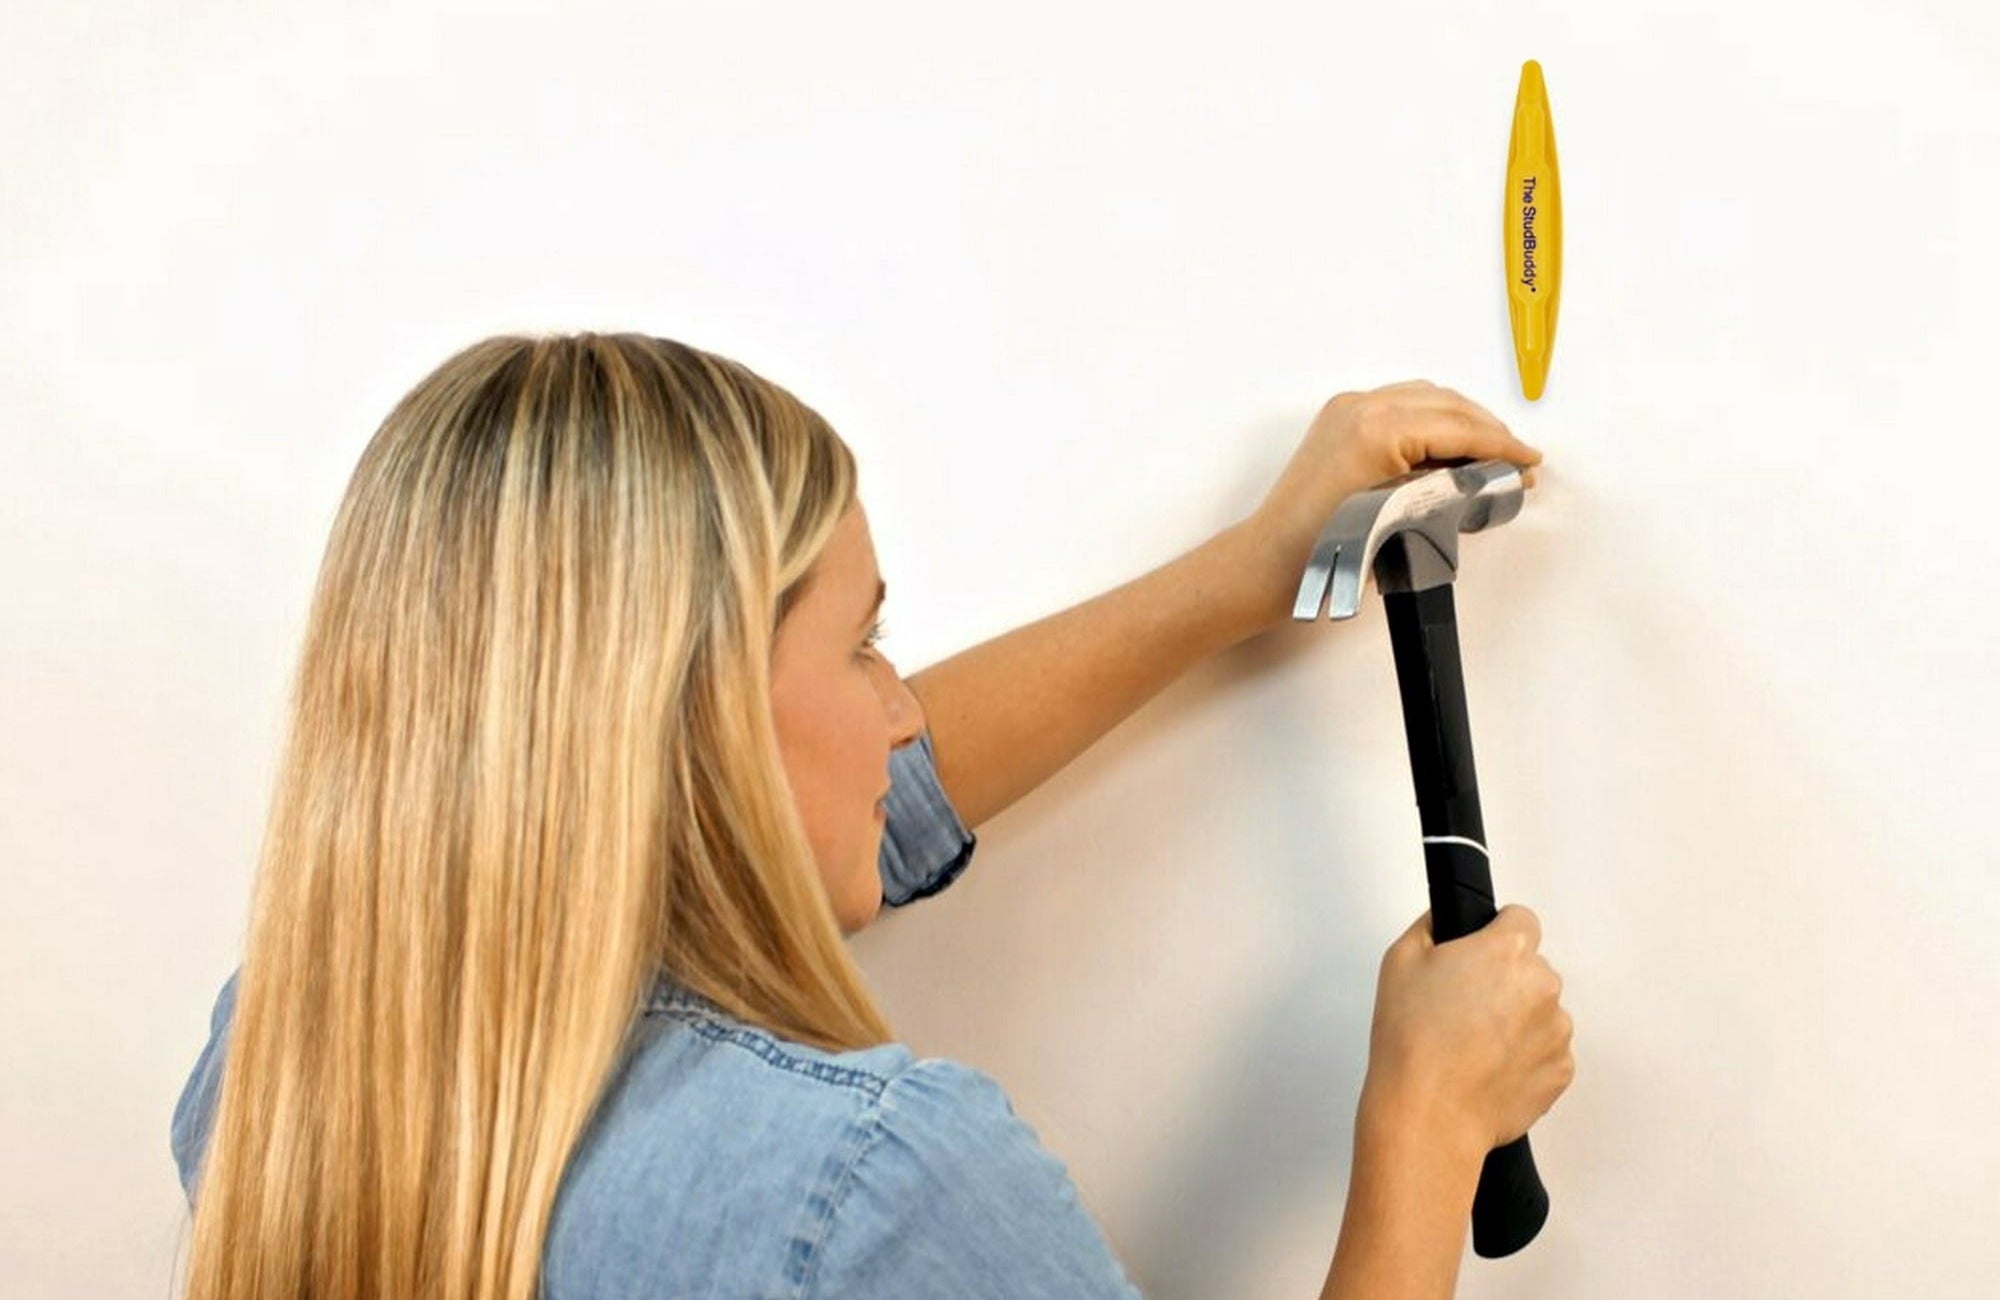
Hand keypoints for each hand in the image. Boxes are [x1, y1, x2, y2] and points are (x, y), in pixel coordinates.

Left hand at [1242, 381, 1544, 631]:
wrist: (1270, 562)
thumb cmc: (1324, 552)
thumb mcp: (1404, 519)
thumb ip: (1456, 490)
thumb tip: (1495, 477)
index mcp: (1376, 428)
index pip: (1458, 428)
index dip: (1501, 446)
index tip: (1530, 461)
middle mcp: (1361, 408)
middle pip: (1447, 405)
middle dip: (1488, 432)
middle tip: (1518, 463)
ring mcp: (1347, 410)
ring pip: (1426, 399)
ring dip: (1462, 423)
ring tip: (1490, 458)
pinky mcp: (1340, 421)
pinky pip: (1401, 407)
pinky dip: (1433, 422)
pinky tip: (1452, 452)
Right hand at [1362, 905, 1575, 1154]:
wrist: (1429, 1114)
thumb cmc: (1413, 1042)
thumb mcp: (1399, 960)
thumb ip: (1431, 926)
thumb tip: (1446, 921)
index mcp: (1506, 951)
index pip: (1522, 919)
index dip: (1497, 934)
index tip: (1481, 953)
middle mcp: (1542, 985)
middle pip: (1531, 968)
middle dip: (1503, 981)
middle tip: (1463, 1006)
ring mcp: (1557, 1030)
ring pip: (1540, 1011)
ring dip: (1517, 1020)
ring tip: (1473, 1044)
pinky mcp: (1562, 1070)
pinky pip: (1546, 1050)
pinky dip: (1524, 1056)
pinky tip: (1488, 1067)